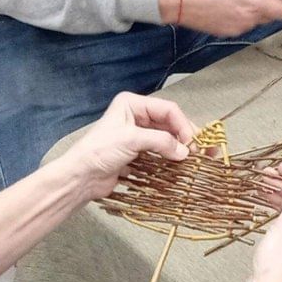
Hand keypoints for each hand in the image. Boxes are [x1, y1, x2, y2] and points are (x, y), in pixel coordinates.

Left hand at [52, 93, 194, 199]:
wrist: (81, 177)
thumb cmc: (100, 151)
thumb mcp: (131, 140)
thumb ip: (161, 142)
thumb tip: (185, 152)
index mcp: (132, 104)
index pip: (167, 109)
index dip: (183, 124)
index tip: (193, 142)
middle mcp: (137, 116)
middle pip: (169, 123)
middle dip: (185, 136)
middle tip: (201, 151)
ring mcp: (138, 135)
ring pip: (167, 138)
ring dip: (180, 147)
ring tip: (196, 159)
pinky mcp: (138, 152)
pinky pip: (160, 152)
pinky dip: (171, 157)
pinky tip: (181, 165)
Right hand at [159, 0, 281, 35]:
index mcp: (253, 2)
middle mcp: (248, 20)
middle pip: (270, 15)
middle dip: (268, 1)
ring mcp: (235, 28)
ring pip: (255, 20)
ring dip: (253, 8)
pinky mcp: (223, 32)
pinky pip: (240, 24)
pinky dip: (240, 14)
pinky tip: (226, 2)